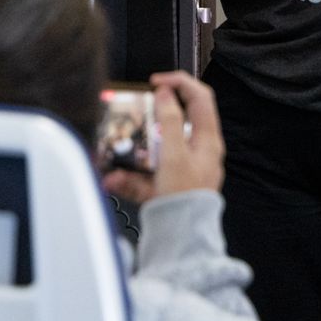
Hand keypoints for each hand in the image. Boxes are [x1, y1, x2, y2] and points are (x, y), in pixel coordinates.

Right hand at [100, 71, 223, 203]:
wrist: (182, 239)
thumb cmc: (185, 198)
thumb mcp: (174, 153)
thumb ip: (169, 121)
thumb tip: (165, 93)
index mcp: (207, 139)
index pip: (199, 97)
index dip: (179, 82)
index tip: (156, 81)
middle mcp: (198, 151)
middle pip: (176, 120)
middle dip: (151, 115)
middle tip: (136, 110)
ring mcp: (183, 168)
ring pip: (156, 147)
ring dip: (134, 148)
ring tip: (118, 149)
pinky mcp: (167, 185)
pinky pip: (145, 173)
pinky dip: (129, 174)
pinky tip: (113, 180)